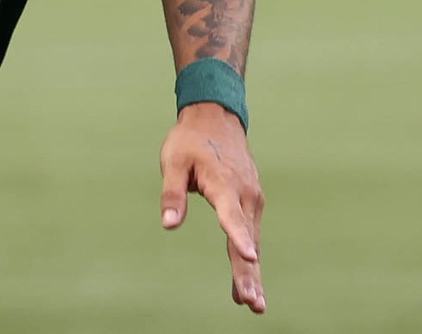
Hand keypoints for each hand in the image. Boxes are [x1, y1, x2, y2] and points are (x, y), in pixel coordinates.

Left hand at [160, 101, 265, 313]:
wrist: (216, 117)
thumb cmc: (190, 140)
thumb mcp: (173, 161)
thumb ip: (172, 193)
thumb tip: (168, 225)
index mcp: (223, 183)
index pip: (231, 214)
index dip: (239, 237)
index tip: (250, 256)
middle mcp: (243, 194)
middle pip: (246, 237)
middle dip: (249, 272)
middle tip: (253, 303)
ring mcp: (251, 198)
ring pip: (252, 240)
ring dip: (252, 271)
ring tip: (253, 303)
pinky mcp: (252, 202)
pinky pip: (251, 233)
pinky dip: (250, 257)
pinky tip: (247, 282)